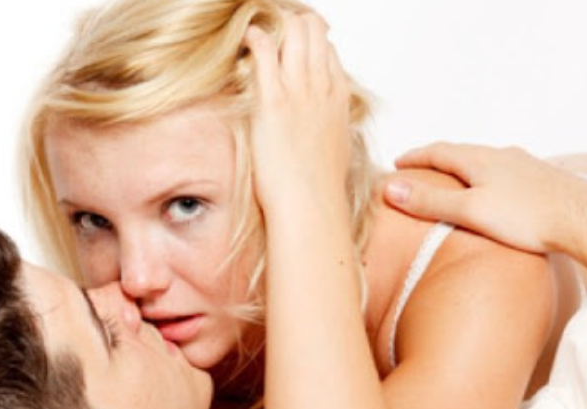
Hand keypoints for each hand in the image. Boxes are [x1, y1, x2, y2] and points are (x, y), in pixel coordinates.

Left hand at [244, 11, 350, 217]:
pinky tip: (249, 37)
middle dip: (294, 26)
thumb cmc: (318, 187)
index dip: (310, 44)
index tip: (292, 49)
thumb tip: (319, 128)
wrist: (310, 205)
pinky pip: (265, 53)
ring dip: (277, 27)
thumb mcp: (334, 148)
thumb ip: (327, 126)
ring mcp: (299, 91)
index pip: (328, 51)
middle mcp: (321, 87)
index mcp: (338, 97)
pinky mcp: (274, 100)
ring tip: (260, 33)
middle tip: (273, 35)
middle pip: (313, 33)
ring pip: (294, 33)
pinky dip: (257, 38)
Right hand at [383, 142, 586, 252]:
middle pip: (461, 153)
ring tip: (453, 182)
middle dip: (437, 160)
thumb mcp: (469, 211)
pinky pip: (505, 173)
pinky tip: (493, 193)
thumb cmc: (528, 217)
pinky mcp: (541, 180)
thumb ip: (430, 200)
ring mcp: (524, 166)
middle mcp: (502, 155)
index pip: (438, 151)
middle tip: (419, 171)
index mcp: (480, 159)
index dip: (415, 157)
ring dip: (463, 169)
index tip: (398, 163)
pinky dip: (487, 179)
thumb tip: (391, 188)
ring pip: (485, 162)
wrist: (584, 221)